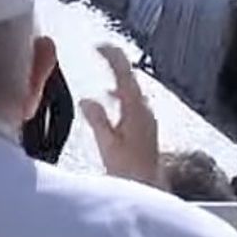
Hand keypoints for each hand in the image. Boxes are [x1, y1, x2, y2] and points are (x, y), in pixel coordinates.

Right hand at [80, 44, 160, 187]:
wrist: (149, 189)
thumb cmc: (130, 172)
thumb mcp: (107, 144)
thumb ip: (98, 119)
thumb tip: (87, 100)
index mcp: (135, 110)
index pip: (125, 73)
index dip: (112, 56)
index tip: (99, 47)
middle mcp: (145, 111)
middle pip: (131, 78)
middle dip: (115, 63)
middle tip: (100, 52)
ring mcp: (147, 119)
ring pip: (133, 90)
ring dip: (119, 78)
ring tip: (105, 72)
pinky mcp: (146, 128)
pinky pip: (134, 102)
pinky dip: (122, 94)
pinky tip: (113, 100)